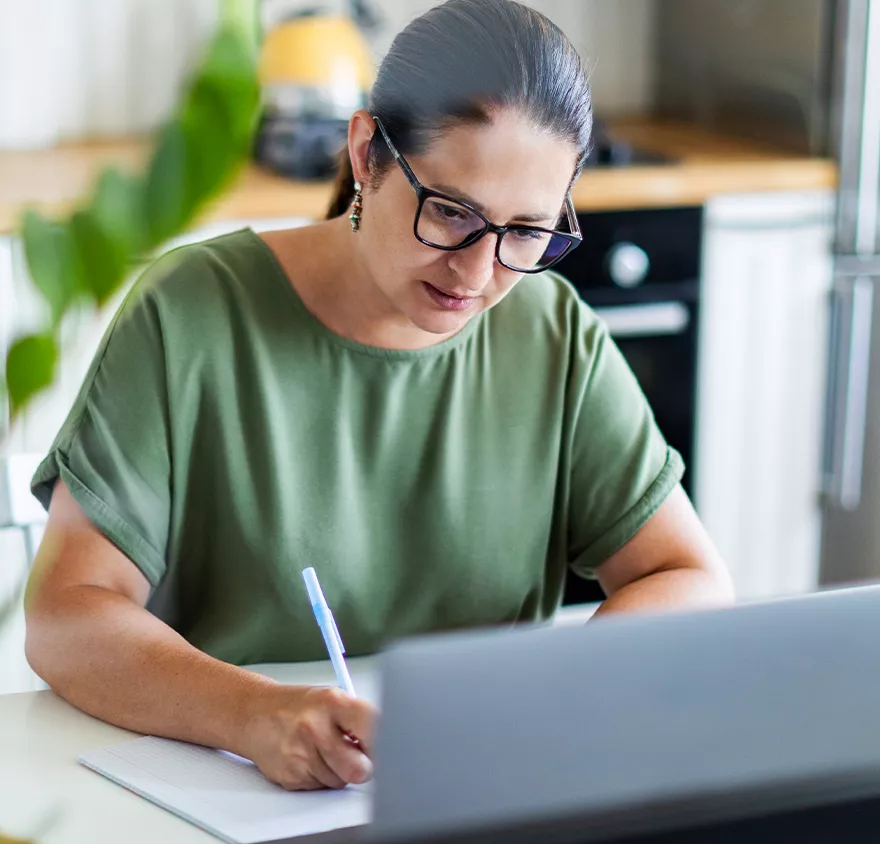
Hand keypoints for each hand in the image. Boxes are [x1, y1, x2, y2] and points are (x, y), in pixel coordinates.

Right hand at [241, 684, 376, 790]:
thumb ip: (357, 719)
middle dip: (362, 767)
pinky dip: (319, 777)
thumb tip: (385, 743)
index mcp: (332, 702)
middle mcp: (315, 727)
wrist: (254, 714)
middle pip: (358, 768)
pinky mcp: (290, 776)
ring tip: (323, 749)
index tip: (385, 745)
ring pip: (340, 782)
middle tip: (356, 755)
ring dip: (338, 771)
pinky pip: (320, 787)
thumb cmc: (298, 706)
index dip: (382, 741)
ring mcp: (300, 753)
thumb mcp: (331, 699)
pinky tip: (308, 757)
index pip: (372, 727)